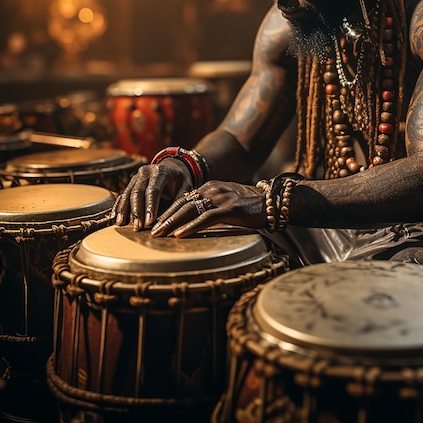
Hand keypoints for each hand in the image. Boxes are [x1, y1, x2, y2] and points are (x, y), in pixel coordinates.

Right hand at [111, 159, 193, 230]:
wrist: (172, 167)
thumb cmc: (180, 181)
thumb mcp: (186, 187)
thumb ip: (178, 202)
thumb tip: (168, 221)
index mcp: (161, 172)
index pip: (154, 190)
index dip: (150, 206)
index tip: (149, 222)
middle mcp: (146, 172)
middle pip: (138, 192)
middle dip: (136, 211)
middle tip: (137, 227)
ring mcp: (136, 176)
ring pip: (127, 193)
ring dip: (124, 210)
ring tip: (121, 224)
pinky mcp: (131, 183)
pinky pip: (123, 195)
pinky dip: (118, 206)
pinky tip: (115, 217)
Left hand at [150, 180, 266, 237]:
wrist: (272, 202)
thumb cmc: (250, 206)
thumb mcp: (227, 202)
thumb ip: (212, 207)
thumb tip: (195, 218)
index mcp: (210, 187)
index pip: (183, 199)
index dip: (168, 211)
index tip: (154, 222)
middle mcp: (212, 189)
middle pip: (182, 203)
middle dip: (164, 217)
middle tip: (149, 230)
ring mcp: (220, 198)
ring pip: (189, 210)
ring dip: (172, 223)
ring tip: (158, 234)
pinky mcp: (229, 208)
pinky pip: (205, 218)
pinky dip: (191, 227)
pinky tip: (180, 235)